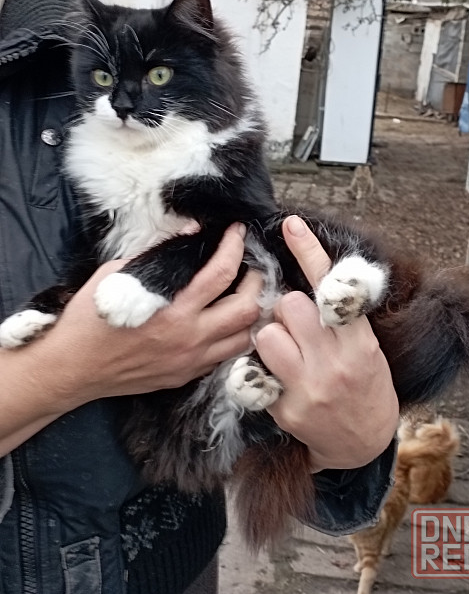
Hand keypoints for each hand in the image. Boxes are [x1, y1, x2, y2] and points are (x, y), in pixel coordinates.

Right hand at [0, 223, 261, 452]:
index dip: (235, 247)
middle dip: (257, 280)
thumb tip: (190, 234)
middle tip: (250, 266)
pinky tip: (227, 321)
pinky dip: (234, 335)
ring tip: (245, 294)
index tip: (238, 232)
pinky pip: (226, 356)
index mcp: (172, 308)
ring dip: (251, 313)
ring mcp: (191, 361)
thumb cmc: (90, 319)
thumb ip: (157, 255)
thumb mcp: (117, 275)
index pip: (221, 273)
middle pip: (247, 309)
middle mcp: (189, 337)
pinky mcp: (187, 376)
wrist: (71, 368)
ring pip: (245, 338)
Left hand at [255, 215, 398, 470]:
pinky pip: (256, 370)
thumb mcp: (367, 348)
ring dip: (271, 335)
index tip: (291, 224)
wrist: (364, 442)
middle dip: (288, 309)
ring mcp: (307, 389)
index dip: (309, 252)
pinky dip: (264, 368)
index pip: (332, 289)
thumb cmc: (366, 385)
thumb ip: (342, 318)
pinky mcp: (284, 409)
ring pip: (265, 335)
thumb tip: (312, 280)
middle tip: (298, 326)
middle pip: (290, 307)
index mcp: (359, 343)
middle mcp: (334, 364)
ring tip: (287, 351)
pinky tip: (281, 379)